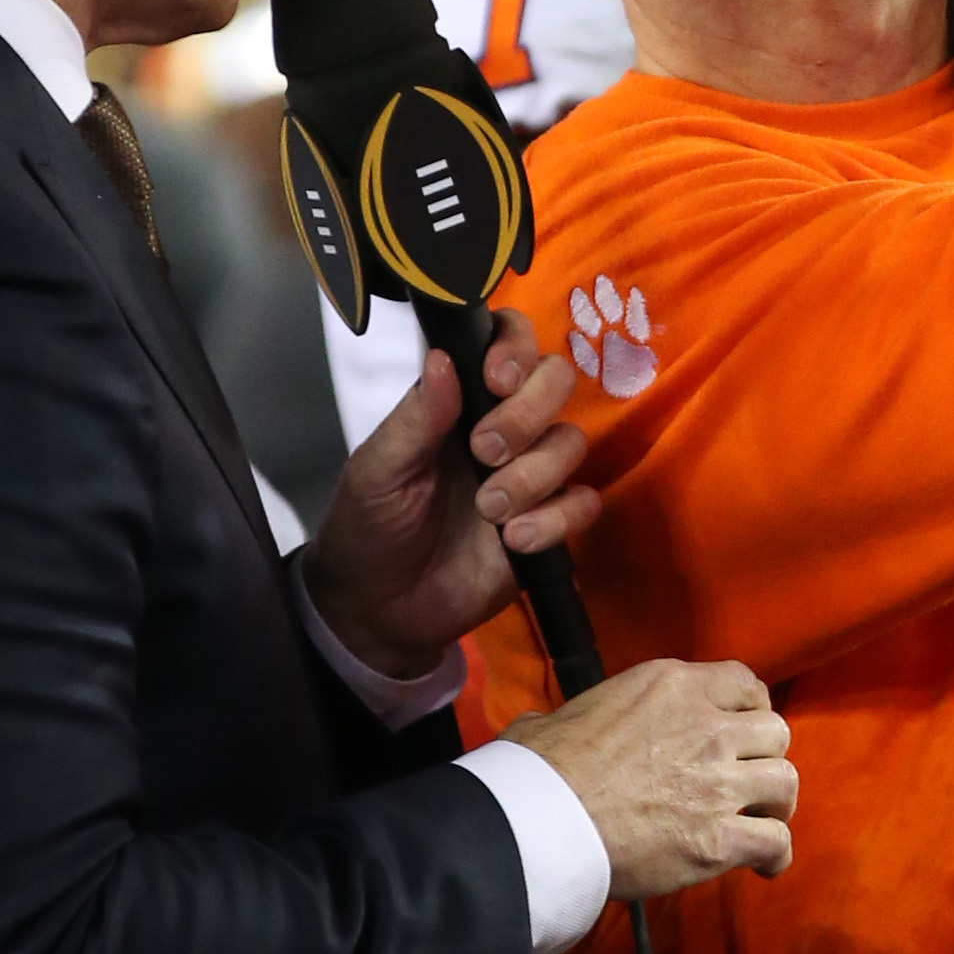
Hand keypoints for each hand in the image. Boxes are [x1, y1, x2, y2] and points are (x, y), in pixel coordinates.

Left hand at [302, 316, 600, 682]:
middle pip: (556, 381)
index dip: (516, 347)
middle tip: (484, 451)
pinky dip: (556, 519)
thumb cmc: (369, 526)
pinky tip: (514, 540)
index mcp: (460, 402)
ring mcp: (531, 475)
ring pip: (571, 442)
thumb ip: (416, 417)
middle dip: (527, 413)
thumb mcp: (378, 469)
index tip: (495, 379)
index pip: (508, 343)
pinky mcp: (551, 525)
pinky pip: (583, 503)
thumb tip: (443, 358)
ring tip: (488, 510)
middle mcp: (504, 427)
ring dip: (533, 475)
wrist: (379, 609)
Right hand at [513, 658, 796, 896]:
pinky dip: (776, 854)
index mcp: (674, 688)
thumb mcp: (564, 714)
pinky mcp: (718, 839)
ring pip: (785, 782)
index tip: (744, 730)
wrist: (541, 822)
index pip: (744, 682)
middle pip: (774, 732)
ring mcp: (718, 784)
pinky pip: (774, 841)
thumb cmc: (540, 769)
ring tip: (762, 819)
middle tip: (748, 779)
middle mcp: (708, 728)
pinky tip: (766, 864)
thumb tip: (545, 730)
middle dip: (765, 756)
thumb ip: (583, 716)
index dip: (752, 708)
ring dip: (776, 803)